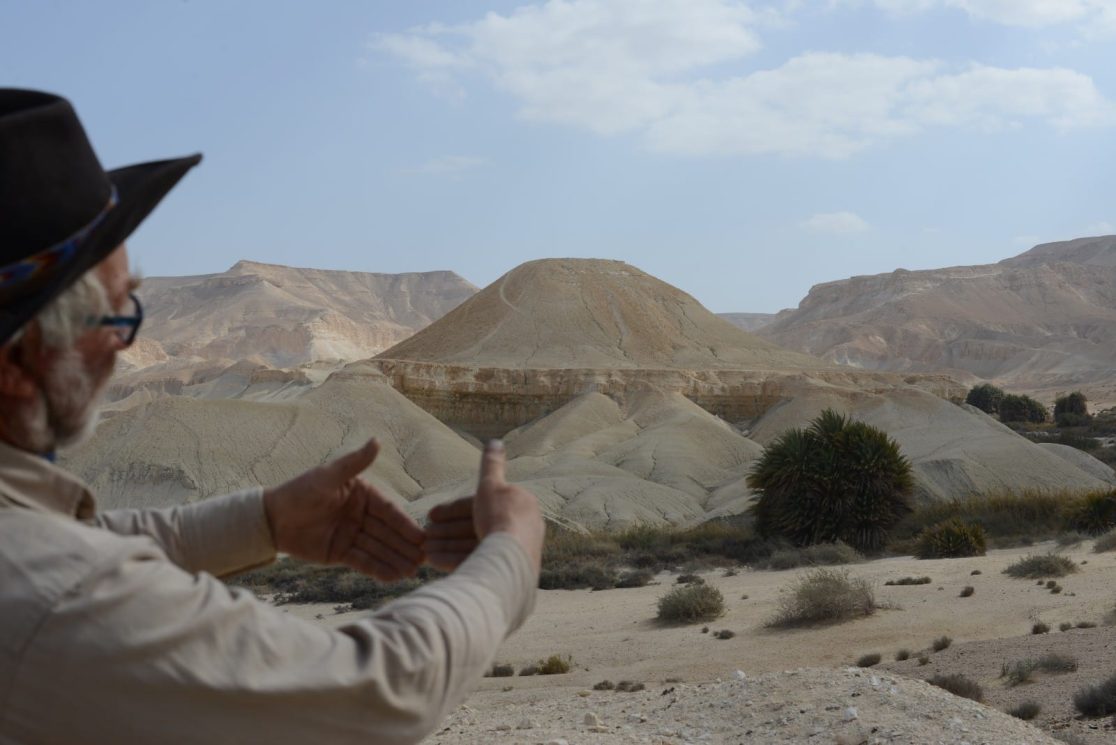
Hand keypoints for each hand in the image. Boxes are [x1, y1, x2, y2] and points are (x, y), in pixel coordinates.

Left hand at [262, 439, 424, 581]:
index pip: (389, 511)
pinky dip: (378, 569)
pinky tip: (393, 578)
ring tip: (412, 573)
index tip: (421, 537)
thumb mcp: (328, 476)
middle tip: (424, 560)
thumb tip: (377, 441)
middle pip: (387, 533)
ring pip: (378, 549)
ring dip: (396, 560)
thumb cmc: (300, 491)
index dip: (405, 525)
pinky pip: (363, 562)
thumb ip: (354, 462)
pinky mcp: (341, 553)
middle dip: (405, 547)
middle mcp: (361, 515)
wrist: (272, 518)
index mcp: (363, 495)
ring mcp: (352, 535)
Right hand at [425, 441, 543, 573]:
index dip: (453, 509)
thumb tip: (495, 441)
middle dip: (447, 530)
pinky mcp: (506, 573)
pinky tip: (433, 562)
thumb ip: (491, 464)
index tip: (430, 515)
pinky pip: (476, 562)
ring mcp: (513, 553)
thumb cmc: (500, 516)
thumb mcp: (490, 485)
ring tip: (423, 550)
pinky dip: (455, 560)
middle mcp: (520, 530)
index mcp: (521, 506)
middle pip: (476, 527)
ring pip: (473, 545)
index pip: (482, 504)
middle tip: (423, 535)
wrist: (510, 557)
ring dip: (447, 545)